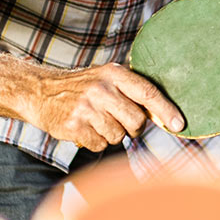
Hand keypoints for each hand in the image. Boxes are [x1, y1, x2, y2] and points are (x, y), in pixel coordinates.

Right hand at [30, 63, 183, 148]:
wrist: (40, 91)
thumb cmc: (81, 87)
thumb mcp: (105, 77)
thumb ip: (130, 90)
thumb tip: (163, 113)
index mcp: (114, 74)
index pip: (147, 92)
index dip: (166, 110)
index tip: (179, 124)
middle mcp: (101, 89)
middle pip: (136, 121)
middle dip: (133, 127)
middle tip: (119, 121)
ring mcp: (87, 108)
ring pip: (118, 136)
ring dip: (111, 134)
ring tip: (96, 121)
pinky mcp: (74, 126)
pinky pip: (100, 145)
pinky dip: (95, 142)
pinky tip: (85, 128)